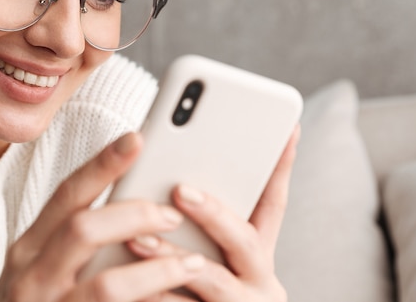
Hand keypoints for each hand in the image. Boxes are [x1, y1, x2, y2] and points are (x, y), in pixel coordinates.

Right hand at [0, 132, 207, 301]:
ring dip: (158, 270)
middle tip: (172, 214)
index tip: (136, 139)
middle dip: (135, 215)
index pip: (67, 195)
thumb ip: (72, 243)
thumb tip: (134, 210)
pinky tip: (177, 301)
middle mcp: (31, 277)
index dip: (103, 164)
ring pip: (108, 283)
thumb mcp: (41, 272)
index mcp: (28, 250)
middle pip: (84, 228)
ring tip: (192, 263)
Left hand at [127, 125, 300, 300]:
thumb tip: (175, 182)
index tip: (286, 131)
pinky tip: (129, 288)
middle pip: (244, 240)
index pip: (273, 205)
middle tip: (182, 189)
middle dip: (214, 212)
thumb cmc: (208, 298)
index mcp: (257, 257)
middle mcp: (259, 282)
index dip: (280, 167)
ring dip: (173, 258)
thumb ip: (207, 229)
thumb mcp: (219, 259)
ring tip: (137, 241)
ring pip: (210, 280)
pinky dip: (156, 298)